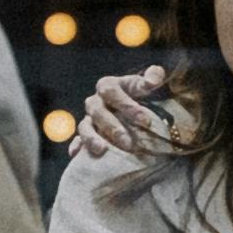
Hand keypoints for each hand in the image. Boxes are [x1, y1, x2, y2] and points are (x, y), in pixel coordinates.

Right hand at [80, 65, 196, 162]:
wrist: (136, 109)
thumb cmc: (143, 95)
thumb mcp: (148, 84)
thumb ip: (153, 77)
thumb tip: (154, 78)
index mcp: (109, 85)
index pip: (112, 91)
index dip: (126, 105)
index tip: (146, 121)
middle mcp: (96, 101)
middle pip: (98, 111)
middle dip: (112, 127)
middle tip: (129, 143)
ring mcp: (90, 118)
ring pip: (85, 126)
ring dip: (92, 138)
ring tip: (102, 150)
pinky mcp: (87, 134)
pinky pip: (78, 140)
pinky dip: (78, 146)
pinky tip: (79, 155)